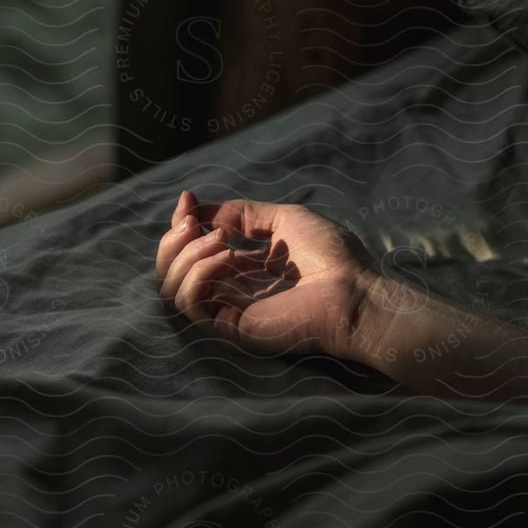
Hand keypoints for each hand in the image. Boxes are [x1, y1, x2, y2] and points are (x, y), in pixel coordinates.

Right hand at [155, 190, 397, 360]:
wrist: (354, 292)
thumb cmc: (332, 257)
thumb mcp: (283, 219)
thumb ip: (242, 214)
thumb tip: (201, 210)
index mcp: (244, 268)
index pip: (192, 250)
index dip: (181, 223)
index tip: (187, 199)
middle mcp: (231, 290)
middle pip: (172, 270)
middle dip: (174, 239)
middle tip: (193, 222)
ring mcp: (228, 311)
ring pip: (172, 287)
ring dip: (187, 255)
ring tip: (221, 240)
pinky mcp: (230, 328)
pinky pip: (190, 304)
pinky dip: (199, 273)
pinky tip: (228, 258)